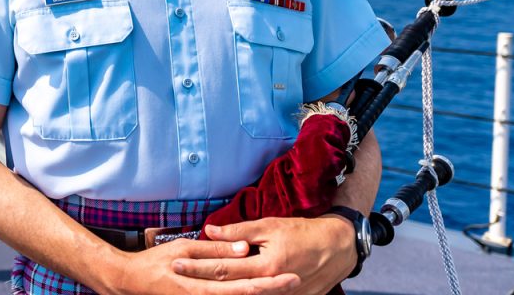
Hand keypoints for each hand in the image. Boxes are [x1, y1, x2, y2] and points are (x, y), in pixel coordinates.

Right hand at [98, 238, 301, 294]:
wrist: (130, 282)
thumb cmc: (154, 263)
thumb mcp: (182, 250)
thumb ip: (213, 252)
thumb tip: (243, 249)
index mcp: (201, 288)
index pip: (241, 286)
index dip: (267, 282)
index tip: (289, 274)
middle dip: (272, 290)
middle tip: (296, 281)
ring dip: (260, 294)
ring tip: (285, 286)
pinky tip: (257, 290)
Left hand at [170, 216, 355, 294]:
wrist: (338, 248)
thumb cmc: (304, 232)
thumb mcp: (270, 225)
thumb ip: (238, 231)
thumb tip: (210, 231)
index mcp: (265, 266)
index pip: (223, 268)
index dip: (197, 266)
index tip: (176, 262)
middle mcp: (271, 286)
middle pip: (227, 286)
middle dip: (198, 282)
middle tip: (175, 275)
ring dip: (217, 292)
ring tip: (191, 287)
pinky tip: (223, 291)